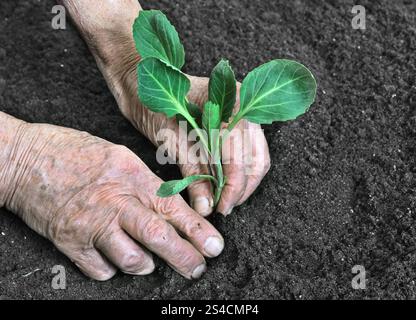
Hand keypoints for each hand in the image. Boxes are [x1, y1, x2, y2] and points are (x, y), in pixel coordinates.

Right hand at [0, 116, 223, 279]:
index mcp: (131, 176)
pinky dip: (113, 269)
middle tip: (198, 268)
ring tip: (148, 262)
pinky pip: (101, 269)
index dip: (198, 230)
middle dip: (185, 257)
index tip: (214, 246)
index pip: (173, 207)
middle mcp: (114, 201)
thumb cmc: (74, 152)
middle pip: (158, 237)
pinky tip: (113, 260)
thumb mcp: (119, 156)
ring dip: (146, 265)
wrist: (25, 159)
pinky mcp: (69, 241)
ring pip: (133, 260)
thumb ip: (145, 184)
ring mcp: (91, 223)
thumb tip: (172, 210)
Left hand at [65, 2, 270, 215]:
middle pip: (256, 160)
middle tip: (223, 208)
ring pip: (257, 159)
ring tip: (225, 200)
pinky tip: (226, 184)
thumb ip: (193, 173)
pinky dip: (241, 172)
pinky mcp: (239, 121)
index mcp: (230, 105)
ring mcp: (245, 112)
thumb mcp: (172, 141)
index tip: (221, 208)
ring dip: (244, 183)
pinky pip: (250, 152)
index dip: (232, 188)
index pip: (240, 158)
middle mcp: (244, 106)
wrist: (144, 82)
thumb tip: (206, 207)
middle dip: (241, 189)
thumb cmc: (154, 104)